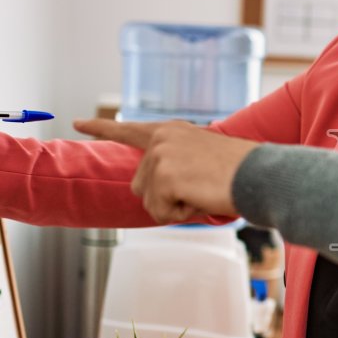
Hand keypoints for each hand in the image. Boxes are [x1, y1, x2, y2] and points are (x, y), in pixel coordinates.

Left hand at [73, 118, 257, 223]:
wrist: (259, 175)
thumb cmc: (240, 172)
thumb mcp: (202, 159)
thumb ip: (175, 165)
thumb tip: (157, 189)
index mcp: (171, 131)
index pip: (128, 130)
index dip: (101, 128)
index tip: (77, 123)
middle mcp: (161, 140)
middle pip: (139, 186)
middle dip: (164, 198)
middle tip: (199, 190)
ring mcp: (160, 157)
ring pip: (149, 202)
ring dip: (175, 207)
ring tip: (204, 191)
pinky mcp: (162, 176)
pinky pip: (160, 212)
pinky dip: (182, 214)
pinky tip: (202, 198)